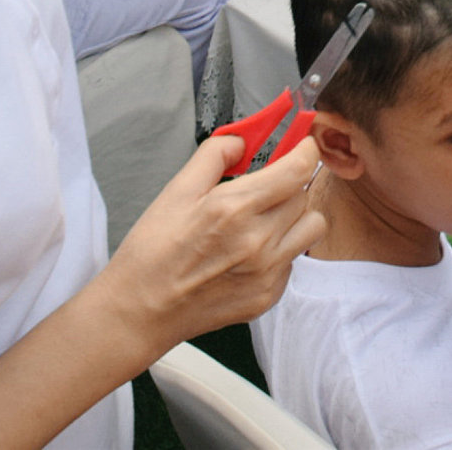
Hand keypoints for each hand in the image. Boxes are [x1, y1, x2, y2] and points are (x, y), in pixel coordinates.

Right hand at [95, 136, 325, 353]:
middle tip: (263, 189)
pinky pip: (294, 260)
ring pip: (310, 228)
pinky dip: (281, 250)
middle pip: (304, 196)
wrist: (141, 310)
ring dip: (295, 216)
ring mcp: (267, 272)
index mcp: (235, 208)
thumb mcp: (176, 190)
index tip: (303, 146)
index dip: (306, 151)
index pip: (297, 170)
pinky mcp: (268, 296)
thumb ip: (214, 156)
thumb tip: (241, 140)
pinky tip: (250, 253)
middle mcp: (258, 241)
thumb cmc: (153, 252)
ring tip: (265, 220)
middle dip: (289, 185)